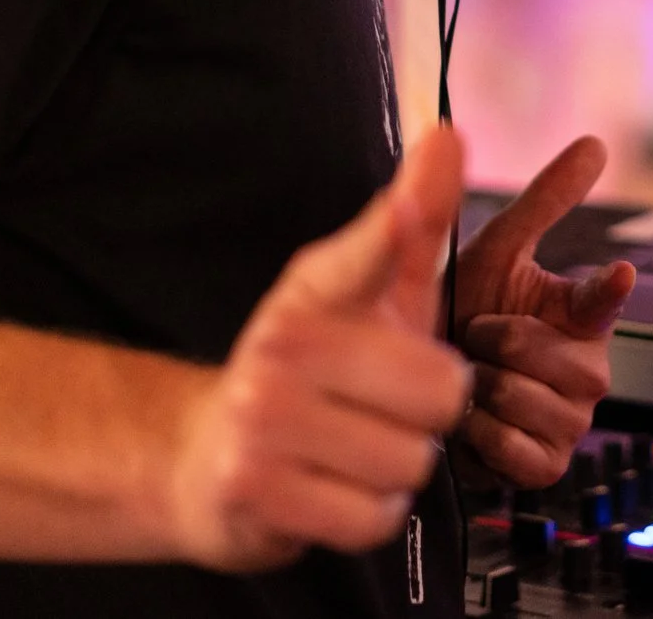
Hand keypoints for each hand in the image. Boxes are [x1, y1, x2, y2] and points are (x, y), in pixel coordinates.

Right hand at [168, 125, 470, 571]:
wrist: (204, 458)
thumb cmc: (314, 372)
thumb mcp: (366, 295)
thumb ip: (413, 222)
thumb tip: (448, 134)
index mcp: (316, 290)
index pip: (369, 249)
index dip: (403, 217)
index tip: (441, 143)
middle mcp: (283, 345)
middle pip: (439, 392)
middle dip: (427, 415)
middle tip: (381, 408)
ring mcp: (262, 417)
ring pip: (410, 462)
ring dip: (396, 470)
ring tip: (353, 451)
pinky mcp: (255, 489)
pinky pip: (374, 517)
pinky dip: (368, 515)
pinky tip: (334, 490)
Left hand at [451, 136, 634, 488]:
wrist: (409, 380)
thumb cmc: (462, 309)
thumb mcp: (497, 248)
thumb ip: (546, 199)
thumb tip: (596, 144)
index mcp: (579, 315)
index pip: (604, 299)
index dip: (608, 287)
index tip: (619, 272)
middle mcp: (585, 369)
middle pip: (561, 361)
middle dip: (503, 345)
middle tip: (476, 336)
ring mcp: (569, 421)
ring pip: (534, 403)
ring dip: (485, 387)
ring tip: (471, 376)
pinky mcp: (545, 465)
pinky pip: (518, 448)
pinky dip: (483, 434)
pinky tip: (472, 421)